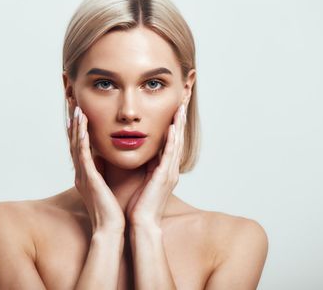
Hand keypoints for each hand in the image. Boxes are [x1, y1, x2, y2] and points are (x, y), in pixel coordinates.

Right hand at [69, 106, 124, 234]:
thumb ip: (102, 171)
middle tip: (71, 103)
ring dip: (76, 126)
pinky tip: (82, 126)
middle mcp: (80, 172)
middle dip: (73, 122)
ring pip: (76, 145)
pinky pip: (82, 155)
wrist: (111, 228)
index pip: (79, 146)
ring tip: (76, 108)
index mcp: (86, 174)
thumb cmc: (111, 210)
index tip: (78, 111)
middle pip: (74, 142)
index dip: (78, 128)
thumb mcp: (105, 185)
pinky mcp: (88, 178)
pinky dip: (81, 139)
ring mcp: (82, 175)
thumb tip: (103, 157)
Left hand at [125, 103, 186, 228]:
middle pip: (178, 138)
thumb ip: (145, 166)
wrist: (141, 223)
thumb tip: (138, 152)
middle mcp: (171, 168)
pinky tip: (173, 127)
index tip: (175, 106)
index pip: (171, 140)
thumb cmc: (139, 204)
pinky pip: (170, 154)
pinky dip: (172, 140)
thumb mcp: (143, 179)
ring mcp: (170, 172)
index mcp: (164, 168)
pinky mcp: (165, 177)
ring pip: (177, 142)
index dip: (174, 123)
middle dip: (181, 118)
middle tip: (184, 99)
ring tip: (181, 106)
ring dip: (179, 124)